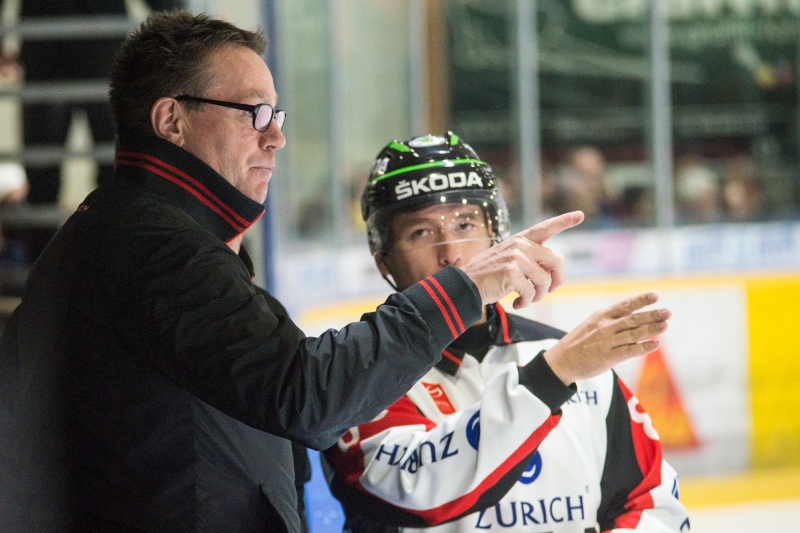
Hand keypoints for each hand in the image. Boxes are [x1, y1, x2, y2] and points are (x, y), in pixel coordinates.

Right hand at [459, 211, 583, 307]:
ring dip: (538, 296)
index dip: (564, 221)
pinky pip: (531, 292)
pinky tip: (516, 303)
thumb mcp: (508, 261)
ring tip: (525, 299)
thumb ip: (530, 262)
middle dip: (557, 280)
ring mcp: (516, 257)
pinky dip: (526, 302)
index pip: (546, 227)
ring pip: (545, 281)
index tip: (580, 215)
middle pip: (556, 261)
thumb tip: (552, 278)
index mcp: (520, 240)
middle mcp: (520, 245)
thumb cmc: (488, 277)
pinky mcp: (512, 272)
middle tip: (548, 293)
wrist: (465, 285)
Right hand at [544, 293, 669, 384]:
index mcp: (601, 316)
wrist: (562, 360)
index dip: (640, 300)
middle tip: (668, 312)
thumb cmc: (580, 341)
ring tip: (665, 325)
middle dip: (652, 315)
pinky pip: (629, 351)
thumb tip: (636, 315)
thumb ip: (612, 320)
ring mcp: (606, 342)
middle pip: (632, 319)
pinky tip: (655, 344)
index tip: (655, 296)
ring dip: (651, 329)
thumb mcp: (592, 324)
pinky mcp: (607, 357)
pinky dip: (643, 347)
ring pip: (633, 334)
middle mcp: (604, 327)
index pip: (624, 305)